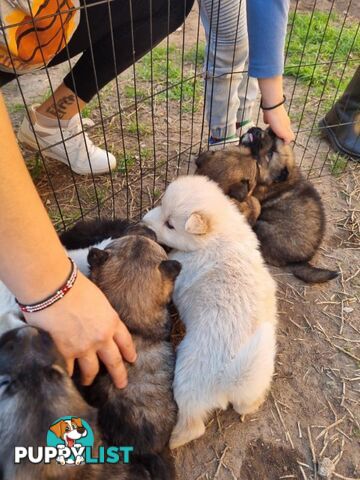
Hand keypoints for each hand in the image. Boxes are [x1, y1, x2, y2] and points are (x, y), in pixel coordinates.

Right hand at [25, 272, 135, 387]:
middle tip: (121, 384)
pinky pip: (69, 369)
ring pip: (92, 370)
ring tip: (88, 382)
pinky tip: (67, 378)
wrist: (54, 289)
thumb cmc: (74, 286)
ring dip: (90, 377)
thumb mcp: (97, 298)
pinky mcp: (65, 353)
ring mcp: (84, 348)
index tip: (131, 359)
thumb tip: (94, 319)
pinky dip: (67, 374)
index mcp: (112, 321)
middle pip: (114, 361)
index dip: (129, 352)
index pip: (125, 341)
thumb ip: (99, 313)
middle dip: (119, 374)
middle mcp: (101, 338)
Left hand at [263, 104, 294, 143]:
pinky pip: (269, 119)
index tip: (278, 144)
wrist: (271, 104)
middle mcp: (284, 121)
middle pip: (282, 129)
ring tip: (267, 134)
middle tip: (271, 140)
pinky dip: (268, 122)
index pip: (289, 135)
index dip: (284, 140)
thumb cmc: (277, 119)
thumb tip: (287, 143)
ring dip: (273, 129)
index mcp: (287, 126)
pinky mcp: (270, 113)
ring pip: (276, 124)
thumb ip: (287, 138)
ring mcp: (277, 116)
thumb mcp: (284, 132)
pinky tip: (265, 124)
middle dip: (278, 135)